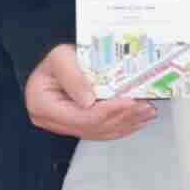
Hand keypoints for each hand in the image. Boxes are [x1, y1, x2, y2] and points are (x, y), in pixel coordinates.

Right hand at [23, 42, 153, 142]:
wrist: (50, 65)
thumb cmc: (53, 59)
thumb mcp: (60, 58)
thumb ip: (73, 77)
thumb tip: (89, 101)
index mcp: (43, 107)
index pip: (82, 116)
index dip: (108, 111)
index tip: (129, 101)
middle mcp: (52, 122)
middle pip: (93, 127)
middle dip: (122, 117)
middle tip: (145, 106)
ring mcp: (64, 127)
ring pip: (99, 132)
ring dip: (126, 123)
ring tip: (146, 112)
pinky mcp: (75, 126)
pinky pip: (99, 131)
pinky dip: (120, 126)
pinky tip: (135, 120)